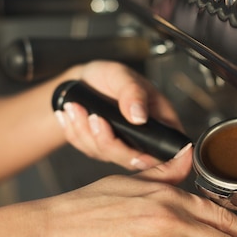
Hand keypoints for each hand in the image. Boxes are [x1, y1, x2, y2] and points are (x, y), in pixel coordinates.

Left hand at [55, 61, 182, 170]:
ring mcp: (123, 147)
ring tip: (74, 107)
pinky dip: (74, 132)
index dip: (153, 158)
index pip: (167, 151)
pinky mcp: (103, 150)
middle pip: (133, 160)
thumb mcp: (122, 75)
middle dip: (108, 141)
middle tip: (94, 117)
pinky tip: (68, 115)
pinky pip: (87, 150)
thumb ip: (133, 93)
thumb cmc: (109, 76)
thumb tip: (139, 116)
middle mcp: (145, 139)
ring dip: (85, 132)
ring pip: (106, 155)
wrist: (83, 81)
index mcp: (161, 122)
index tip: (134, 153)